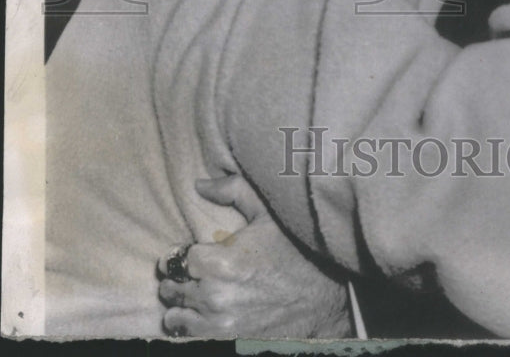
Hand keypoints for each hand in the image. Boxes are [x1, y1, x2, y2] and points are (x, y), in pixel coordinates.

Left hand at [157, 174, 350, 339]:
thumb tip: (199, 184)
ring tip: (198, 293)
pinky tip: (203, 314)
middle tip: (196, 272)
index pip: (176, 259)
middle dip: (180, 278)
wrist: (324, 297)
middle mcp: (214, 296)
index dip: (182, 254)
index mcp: (221, 262)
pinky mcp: (225, 343)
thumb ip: (231, 190)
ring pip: (174, 315)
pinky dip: (189, 325)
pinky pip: (186, 336)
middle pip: (172, 288)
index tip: (192, 252)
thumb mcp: (268, 212)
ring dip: (181, 304)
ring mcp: (218, 325)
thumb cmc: (295, 251)